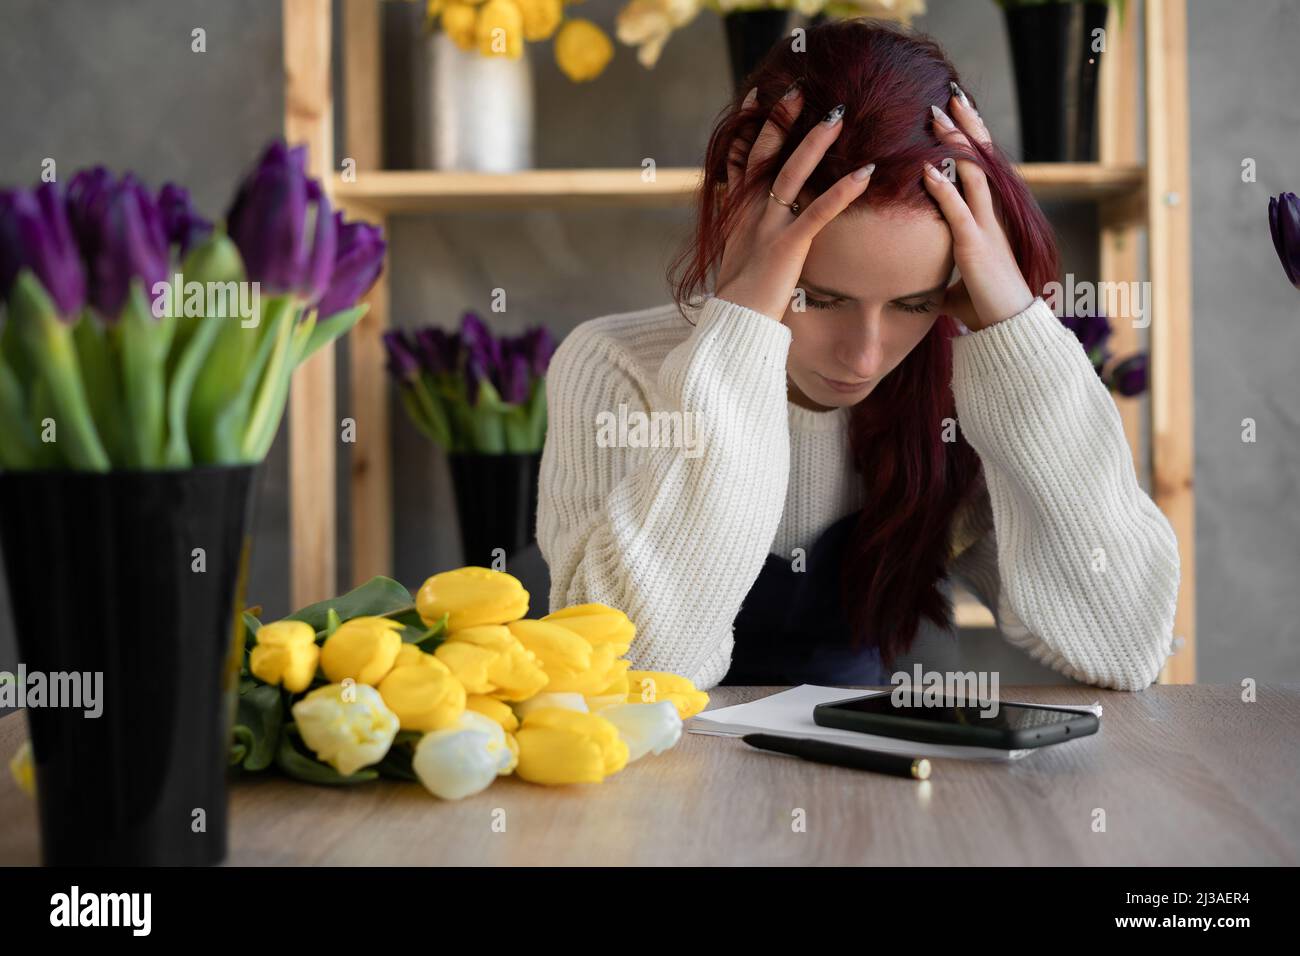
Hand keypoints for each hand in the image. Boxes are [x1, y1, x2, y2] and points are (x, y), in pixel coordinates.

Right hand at [714, 85, 875, 322]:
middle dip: (778, 121)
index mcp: (739, 215)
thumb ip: (745, 233)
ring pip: (790, 174)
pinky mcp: (789, 246)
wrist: (735, 323)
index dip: (748, 130)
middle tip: (797, 89)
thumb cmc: (741, 298)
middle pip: (763, 157)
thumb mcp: (738, 258)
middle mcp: (751, 214)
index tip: (756, 100)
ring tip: (837, 117)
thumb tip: (751, 223)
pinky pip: (819, 212)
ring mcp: (768, 227)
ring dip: (814, 143)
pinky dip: (843, 191)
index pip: (740, 162)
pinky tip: (865, 173)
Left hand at [922, 93, 1035, 332]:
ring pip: (972, 174)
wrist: (1009, 326)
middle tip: (951, 94)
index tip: (956, 112)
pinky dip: (942, 188)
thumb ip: (943, 271)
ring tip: (936, 116)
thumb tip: (923, 282)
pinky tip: (926, 169)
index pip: (980, 167)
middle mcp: (990, 215)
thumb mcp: (959, 282)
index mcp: (988, 218)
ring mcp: (985, 228)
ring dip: (954, 143)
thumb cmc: (986, 306)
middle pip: (980, 158)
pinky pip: (957, 210)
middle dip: (966, 125)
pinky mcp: (974, 247)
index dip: (970, 139)